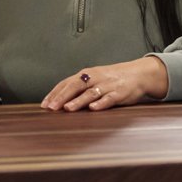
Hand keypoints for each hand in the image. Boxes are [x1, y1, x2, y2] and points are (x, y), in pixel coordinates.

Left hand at [40, 55, 168, 111]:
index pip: (66, 83)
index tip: (44, 105)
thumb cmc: (111, 79)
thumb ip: (78, 88)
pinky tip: (94, 108)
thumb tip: (58, 100)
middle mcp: (94, 78)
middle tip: (51, 107)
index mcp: (85, 75)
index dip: (54, 94)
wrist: (137, 73)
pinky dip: (101, 103)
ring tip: (68, 108)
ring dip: (79, 101)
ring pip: (90, 93)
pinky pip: (110, 98)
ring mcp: (107, 85)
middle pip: (75, 86)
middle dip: (62, 97)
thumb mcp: (93, 79)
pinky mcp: (120, 93)